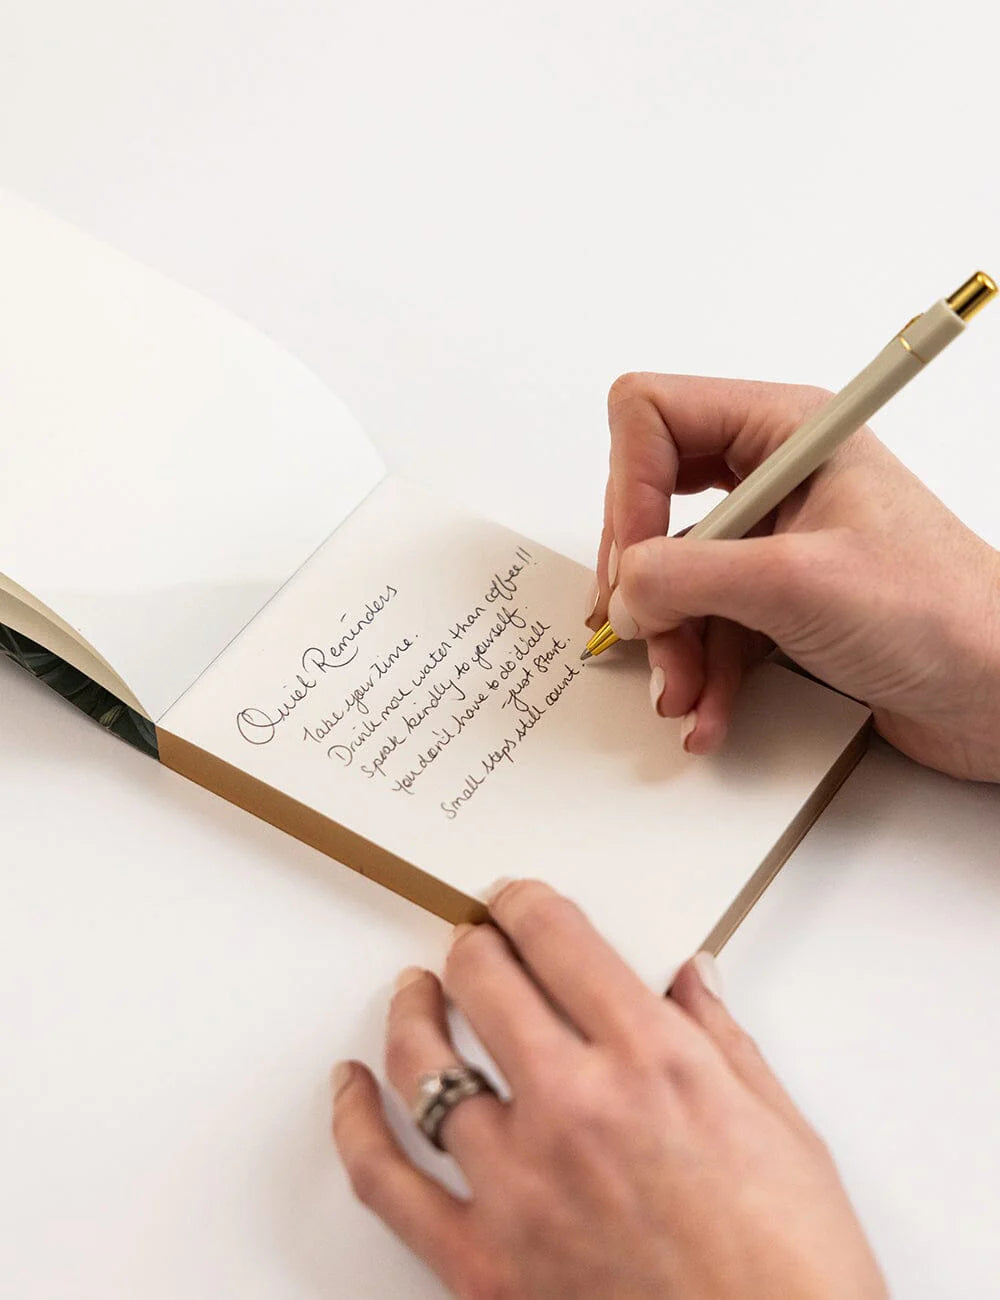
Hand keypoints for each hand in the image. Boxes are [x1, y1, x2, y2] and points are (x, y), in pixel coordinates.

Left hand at [332, 880, 885, 1299]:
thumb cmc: (793, 1270)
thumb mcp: (781, 1130)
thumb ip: (720, 1038)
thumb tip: (691, 978)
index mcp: (653, 1061)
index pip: (556, 938)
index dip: (525, 901)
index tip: (516, 901)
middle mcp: (575, 1108)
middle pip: (483, 980)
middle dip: (475, 944)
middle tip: (476, 942)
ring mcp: (518, 1186)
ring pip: (424, 1065)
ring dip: (413, 1012)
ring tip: (415, 994)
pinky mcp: (482, 1264)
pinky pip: (385, 1179)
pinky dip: (353, 1122)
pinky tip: (350, 1087)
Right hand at [587, 373, 999, 781]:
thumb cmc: (942, 615)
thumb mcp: (795, 584)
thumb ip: (687, 577)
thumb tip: (624, 591)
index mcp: (786, 431)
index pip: (653, 417)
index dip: (627, 486)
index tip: (634, 562)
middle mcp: (775, 478)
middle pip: (652, 502)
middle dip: (647, 581)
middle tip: (647, 629)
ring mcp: (776, 543)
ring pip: (674, 578)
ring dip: (671, 643)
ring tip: (685, 693)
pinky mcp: (780, 603)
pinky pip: (706, 627)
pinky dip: (699, 672)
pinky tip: (709, 712)